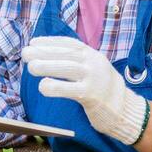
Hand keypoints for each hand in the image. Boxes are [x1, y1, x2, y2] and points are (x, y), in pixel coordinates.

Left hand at [21, 35, 146, 144]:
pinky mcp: (92, 95)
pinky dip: (55, 87)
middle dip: (44, 52)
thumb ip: (76, 63)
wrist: (126, 109)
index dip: (50, 42)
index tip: (34, 42)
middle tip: (25, 53)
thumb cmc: (104, 90)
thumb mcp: (94, 70)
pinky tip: (42, 87)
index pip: (69, 44)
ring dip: (47, 66)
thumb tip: (47, 57)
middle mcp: (94, 63)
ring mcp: (94, 78)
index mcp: (93, 55)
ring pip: (68, 68)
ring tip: (30, 67)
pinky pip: (70, 90)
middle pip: (66, 54)